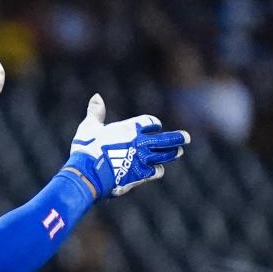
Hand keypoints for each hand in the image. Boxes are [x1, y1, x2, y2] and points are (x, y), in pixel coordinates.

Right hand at [64, 94, 189, 198]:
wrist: (88, 173)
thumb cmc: (86, 149)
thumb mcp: (88, 127)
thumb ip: (96, 112)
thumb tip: (97, 96)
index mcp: (129, 129)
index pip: (150, 122)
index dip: (153, 124)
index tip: (155, 126)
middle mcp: (140, 143)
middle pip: (165, 139)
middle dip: (177, 138)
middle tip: (186, 138)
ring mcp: (143, 160)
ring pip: (165, 155)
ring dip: (172, 153)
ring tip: (178, 151)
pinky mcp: (141, 175)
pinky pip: (156, 171)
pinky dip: (157, 169)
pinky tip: (157, 169)